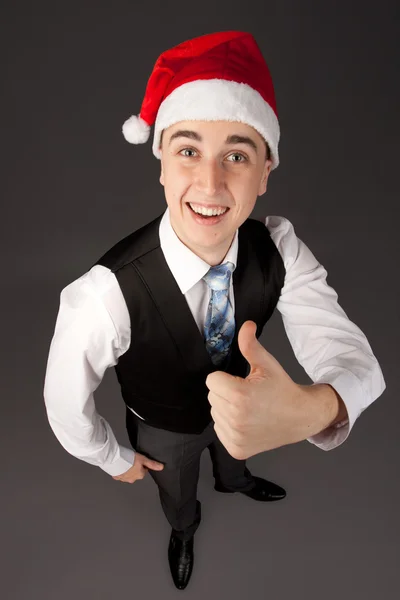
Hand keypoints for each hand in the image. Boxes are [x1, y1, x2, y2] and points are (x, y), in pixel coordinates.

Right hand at [112, 452, 163, 482]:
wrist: (116, 460)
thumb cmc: (130, 459)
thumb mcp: (143, 459)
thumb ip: (152, 464)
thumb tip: (161, 467)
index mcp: (140, 475)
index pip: (144, 471)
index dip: (142, 465)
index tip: (139, 460)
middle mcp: (133, 479)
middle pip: (136, 473)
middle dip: (134, 468)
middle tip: (132, 460)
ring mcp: (124, 479)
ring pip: (128, 475)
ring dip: (127, 470)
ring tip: (125, 462)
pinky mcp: (117, 477)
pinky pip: (120, 475)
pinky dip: (120, 471)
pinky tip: (120, 465)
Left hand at [205, 320, 306, 459]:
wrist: (300, 417)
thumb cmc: (282, 389)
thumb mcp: (267, 364)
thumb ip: (250, 344)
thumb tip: (246, 325)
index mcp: (239, 396)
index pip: (211, 380)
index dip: (225, 378)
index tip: (242, 382)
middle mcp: (235, 418)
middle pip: (212, 396)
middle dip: (226, 392)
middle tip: (248, 395)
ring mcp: (235, 436)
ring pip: (215, 413)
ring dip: (226, 409)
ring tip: (249, 408)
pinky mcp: (236, 449)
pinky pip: (219, 429)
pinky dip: (229, 425)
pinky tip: (247, 422)